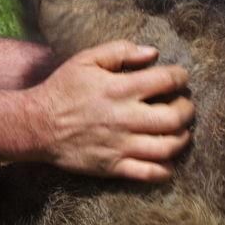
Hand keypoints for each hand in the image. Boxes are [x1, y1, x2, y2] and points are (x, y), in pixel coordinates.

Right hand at [28, 40, 193, 181]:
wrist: (37, 125)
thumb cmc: (62, 89)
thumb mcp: (86, 59)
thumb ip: (120, 51)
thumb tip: (152, 53)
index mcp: (120, 88)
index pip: (167, 81)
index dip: (181, 78)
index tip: (180, 79)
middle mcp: (126, 118)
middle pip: (175, 117)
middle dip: (187, 110)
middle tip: (183, 106)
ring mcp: (121, 145)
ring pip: (168, 147)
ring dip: (182, 138)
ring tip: (180, 131)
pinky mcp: (114, 166)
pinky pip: (150, 173)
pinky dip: (167, 169)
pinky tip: (167, 160)